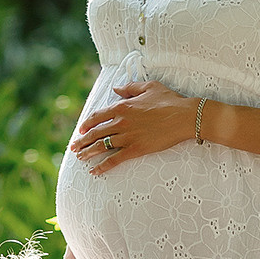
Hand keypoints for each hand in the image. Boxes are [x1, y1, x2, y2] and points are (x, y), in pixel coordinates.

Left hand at [70, 82, 195, 174]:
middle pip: (96, 132)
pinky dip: (103, 166)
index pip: (98, 116)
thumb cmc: (169, 100)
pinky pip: (115, 159)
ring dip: (89, 153)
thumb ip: (129, 88)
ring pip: (102, 146)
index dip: (87, 124)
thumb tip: (115, 89)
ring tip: (80, 158)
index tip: (81, 130)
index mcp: (123, 106)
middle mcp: (121, 121)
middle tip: (74, 147)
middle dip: (82, 141)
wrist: (184, 116)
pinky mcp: (136, 149)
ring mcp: (128, 136)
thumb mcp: (149, 87)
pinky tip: (95, 171)